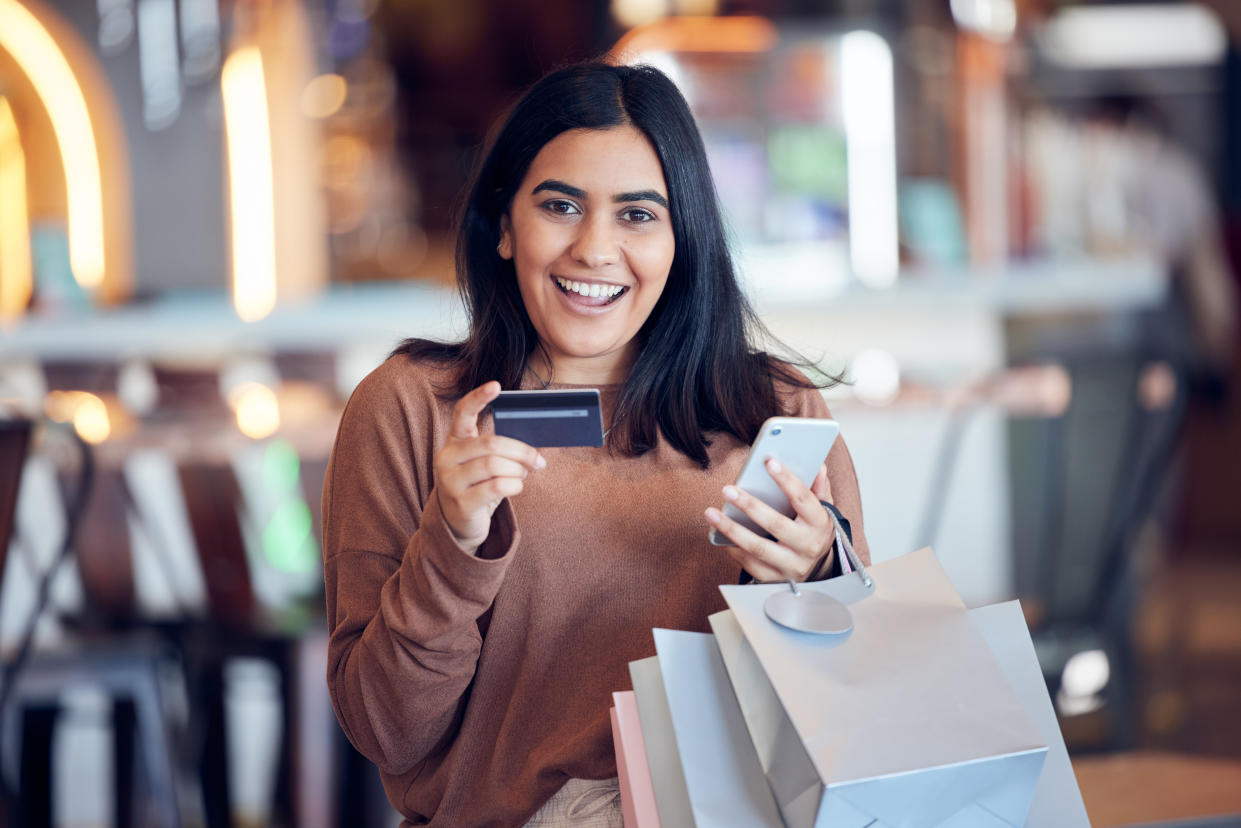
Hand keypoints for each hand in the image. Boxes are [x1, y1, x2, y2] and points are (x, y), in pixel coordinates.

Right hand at [435, 381, 545, 551]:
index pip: (463, 412)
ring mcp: (450, 481)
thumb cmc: (477, 485)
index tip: (497, 386)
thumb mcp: (483, 463)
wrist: (458, 522)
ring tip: (522, 474)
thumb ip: (499, 451)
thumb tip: (533, 450)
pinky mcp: (461, 503)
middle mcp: (447, 458)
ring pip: (495, 465)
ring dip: (518, 470)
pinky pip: (497, 487)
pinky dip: (515, 485)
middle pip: (492, 444)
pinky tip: (516, 486)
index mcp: (454, 441)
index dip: (479, 397)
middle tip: (537, 460)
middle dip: (521, 451)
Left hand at [705, 460, 833, 581]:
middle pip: (776, 524)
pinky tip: (719, 535)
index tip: (769, 463)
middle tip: (728, 490)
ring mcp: (792, 566)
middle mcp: (808, 547)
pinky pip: (751, 565)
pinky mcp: (776, 579)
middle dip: (750, 505)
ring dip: (732, 529)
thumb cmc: (813, 531)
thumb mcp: (823, 510)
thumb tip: (819, 467)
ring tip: (711, 513)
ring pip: (758, 548)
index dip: (787, 480)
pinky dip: (734, 549)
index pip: (803, 499)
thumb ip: (820, 489)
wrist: (818, 570)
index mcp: (820, 524)